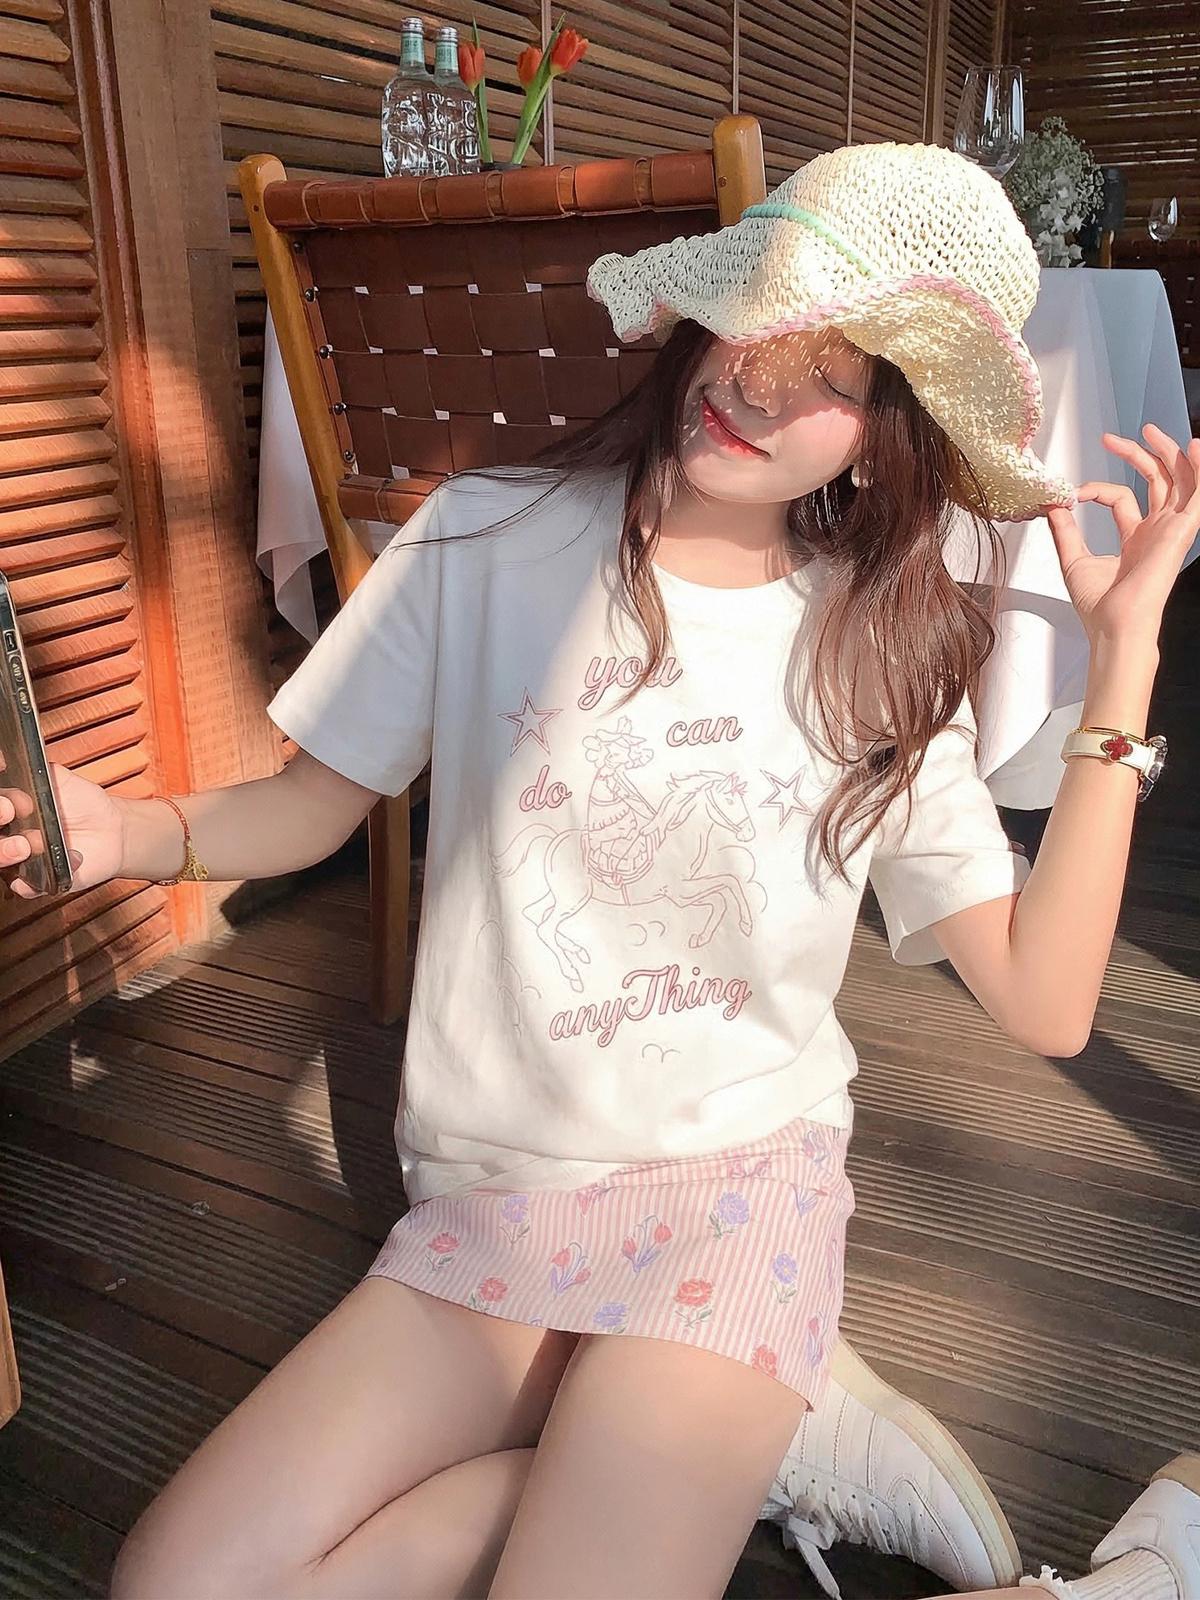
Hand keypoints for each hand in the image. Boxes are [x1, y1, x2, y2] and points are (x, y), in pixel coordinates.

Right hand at [0, 756, 124, 898]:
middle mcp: (10, 834)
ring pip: (0, 861)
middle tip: (8, 813)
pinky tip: (34, 875)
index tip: (8, 802)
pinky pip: (22, 887)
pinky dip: (26, 884)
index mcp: (10, 808)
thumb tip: (22, 764)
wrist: (111, 831)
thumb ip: (42, 774)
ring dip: (5, 852)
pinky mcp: (37, 880)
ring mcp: (21, 858)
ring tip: (25, 845)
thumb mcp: (61, 780)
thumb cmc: (83, 803)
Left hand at [1044, 423, 1199, 645]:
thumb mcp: (1074, 560)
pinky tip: (1194, 447)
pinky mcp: (1182, 531)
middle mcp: (1156, 531)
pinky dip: (1199, 470)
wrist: (1114, 626)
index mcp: (1135, 538)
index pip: (1120, 498)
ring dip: (1169, 453)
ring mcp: (1171, 530)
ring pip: (1179, 481)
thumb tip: (1052, 505)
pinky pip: (1198, 494)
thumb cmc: (1100, 607)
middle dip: (1139, 454)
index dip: (1096, 488)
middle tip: (1115, 438)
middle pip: (1156, 481)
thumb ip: (1065, 531)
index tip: (1073, 493)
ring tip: (1152, 431)